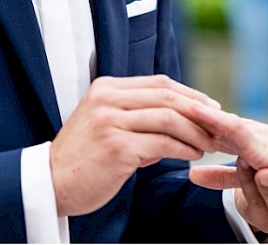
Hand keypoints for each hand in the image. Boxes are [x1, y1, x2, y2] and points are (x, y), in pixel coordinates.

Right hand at [49, 75, 220, 217]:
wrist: (48, 184)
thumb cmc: (81, 159)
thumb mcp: (104, 124)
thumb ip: (136, 118)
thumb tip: (176, 124)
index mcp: (106, 87)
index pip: (158, 83)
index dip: (188, 93)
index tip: (209, 106)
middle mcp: (108, 98)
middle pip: (166, 96)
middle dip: (197, 109)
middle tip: (218, 123)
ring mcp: (112, 121)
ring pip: (168, 117)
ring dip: (195, 131)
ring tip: (210, 143)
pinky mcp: (117, 147)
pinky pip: (161, 142)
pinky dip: (183, 147)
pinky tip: (193, 155)